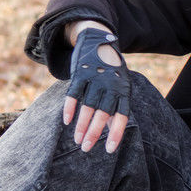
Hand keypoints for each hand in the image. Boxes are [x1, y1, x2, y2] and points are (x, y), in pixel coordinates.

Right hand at [63, 26, 129, 152]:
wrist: (99, 40)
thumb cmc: (111, 71)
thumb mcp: (119, 86)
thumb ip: (116, 107)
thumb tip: (114, 132)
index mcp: (123, 90)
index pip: (122, 115)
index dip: (116, 133)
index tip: (109, 150)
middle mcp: (111, 85)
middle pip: (103, 113)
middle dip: (94, 133)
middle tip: (86, 149)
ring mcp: (96, 78)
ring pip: (88, 106)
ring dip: (82, 125)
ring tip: (77, 140)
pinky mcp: (81, 72)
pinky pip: (74, 94)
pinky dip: (70, 108)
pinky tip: (67, 121)